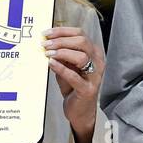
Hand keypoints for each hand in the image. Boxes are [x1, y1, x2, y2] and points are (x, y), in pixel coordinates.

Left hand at [42, 26, 102, 142]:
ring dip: (62, 53)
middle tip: (45, 44)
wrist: (80, 111)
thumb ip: (61, 55)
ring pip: (82, 56)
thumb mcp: (67, 67)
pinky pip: (74, 76)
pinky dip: (62, 68)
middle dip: (61, 41)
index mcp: (93, 53)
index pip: (80, 34)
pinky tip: (51, 64)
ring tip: (48, 54)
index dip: (62, 31)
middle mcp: (97, 62)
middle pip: (82, 42)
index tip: (46, 33)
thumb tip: (48, 42)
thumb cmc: (73, 87)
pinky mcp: (87, 89)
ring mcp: (94, 76)